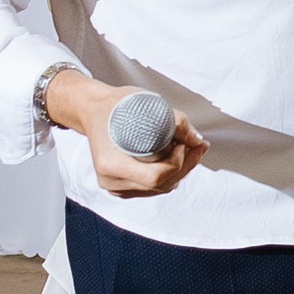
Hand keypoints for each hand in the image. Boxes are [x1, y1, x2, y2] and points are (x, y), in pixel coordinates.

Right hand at [47, 71, 207, 198]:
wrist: (94, 112)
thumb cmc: (116, 106)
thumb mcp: (145, 104)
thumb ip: (176, 122)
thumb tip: (197, 140)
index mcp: (110, 164)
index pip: (154, 177)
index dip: (176, 163)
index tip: (184, 143)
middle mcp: (110, 181)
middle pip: (160, 185)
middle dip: (186, 165)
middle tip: (199, 146)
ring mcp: (116, 187)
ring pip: (160, 189)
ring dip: (181, 170)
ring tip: (193, 149)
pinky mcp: (123, 188)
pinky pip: (154, 188)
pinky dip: (170, 175)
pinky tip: (180, 158)